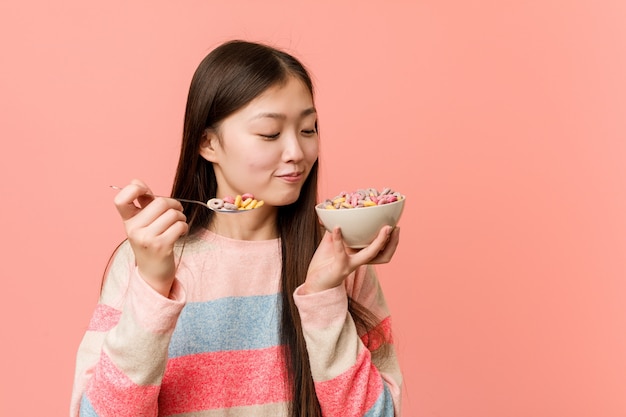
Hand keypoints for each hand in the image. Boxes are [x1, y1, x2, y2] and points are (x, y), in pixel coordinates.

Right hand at [113, 179, 188, 296]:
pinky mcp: (161, 246)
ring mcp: (146, 238)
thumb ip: (141, 202)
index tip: (147, 192)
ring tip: (178, 223)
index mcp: (127, 220)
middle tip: (176, 210)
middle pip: (159, 202)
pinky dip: (184, 226)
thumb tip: (136, 182)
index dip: (135, 189)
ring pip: (172, 213)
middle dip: (173, 204)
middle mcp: (133, 229)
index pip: (121, 199)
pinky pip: (179, 225)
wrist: (153, 272)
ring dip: (181, 216)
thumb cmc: (151, 242)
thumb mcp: (142, 222)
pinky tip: (180, 232)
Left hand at [302, 225, 399, 293]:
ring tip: (384, 229)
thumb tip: (336, 210)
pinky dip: (339, 239)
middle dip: (392, 242)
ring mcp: (351, 265)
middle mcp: (359, 261)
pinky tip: (337, 227)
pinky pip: (341, 252)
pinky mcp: (340, 268)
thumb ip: (336, 228)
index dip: (391, 239)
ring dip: (380, 242)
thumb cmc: (324, 262)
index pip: (382, 249)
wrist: (314, 282)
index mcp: (360, 255)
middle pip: (384, 255)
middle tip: (395, 227)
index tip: (395, 225)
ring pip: (371, 254)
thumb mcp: (331, 241)